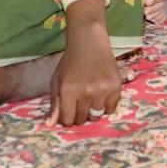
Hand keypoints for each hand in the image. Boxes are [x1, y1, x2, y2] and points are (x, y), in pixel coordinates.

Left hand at [47, 0, 121, 125]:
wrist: (89, 42)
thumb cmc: (70, 62)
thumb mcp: (57, 81)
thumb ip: (55, 104)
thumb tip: (50, 125)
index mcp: (68, 90)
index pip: (68, 120)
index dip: (67, 117)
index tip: (69, 109)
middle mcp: (86, 91)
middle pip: (82, 119)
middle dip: (79, 114)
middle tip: (80, 101)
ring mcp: (102, 89)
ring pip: (96, 116)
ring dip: (92, 110)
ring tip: (90, 97)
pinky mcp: (115, 86)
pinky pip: (111, 109)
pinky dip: (106, 106)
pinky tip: (101, 95)